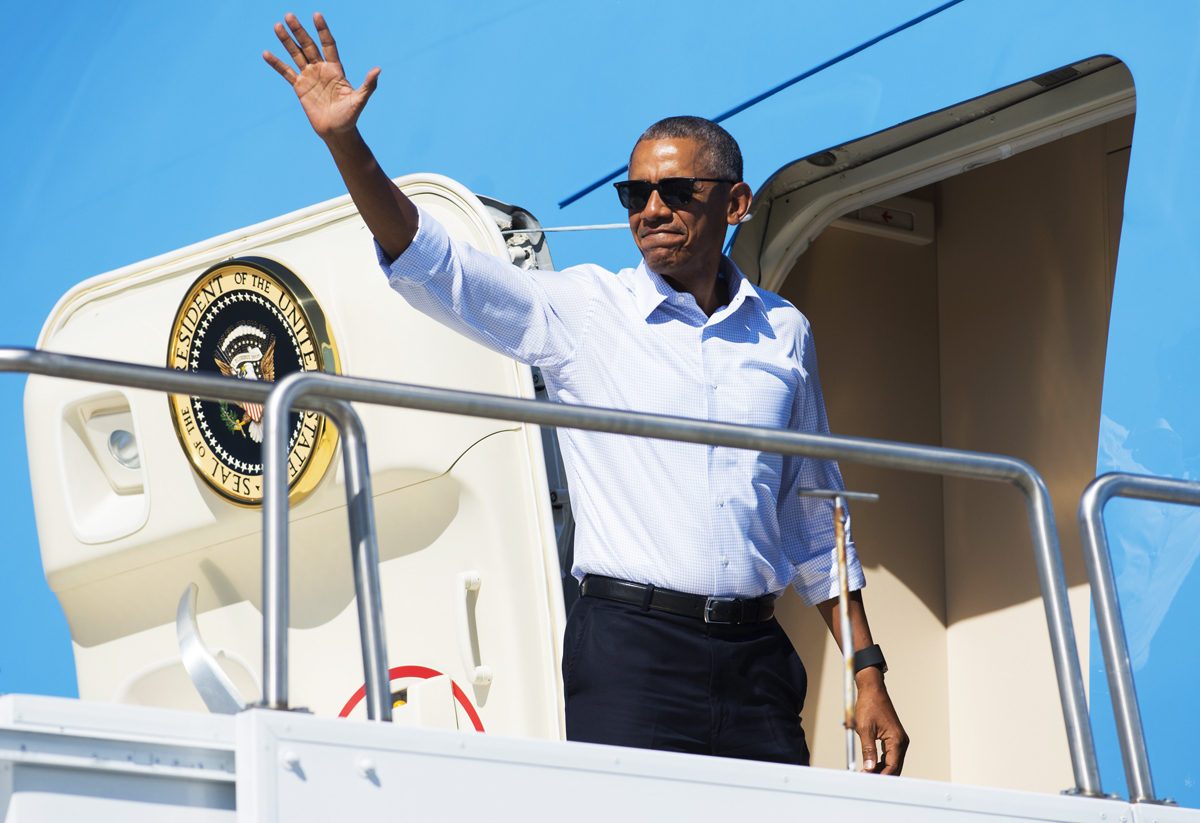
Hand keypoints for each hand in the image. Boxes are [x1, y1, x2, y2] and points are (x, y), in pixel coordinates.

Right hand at [263, 13, 379, 141]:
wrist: (336, 132)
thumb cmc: (350, 117)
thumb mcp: (359, 100)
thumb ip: (368, 85)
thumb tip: (378, 69)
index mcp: (335, 69)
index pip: (328, 44)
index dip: (322, 30)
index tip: (317, 15)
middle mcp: (321, 69)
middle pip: (308, 45)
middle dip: (299, 31)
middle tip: (289, 15)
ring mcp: (309, 76)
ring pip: (296, 54)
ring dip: (286, 41)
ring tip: (277, 26)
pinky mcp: (299, 87)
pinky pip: (286, 72)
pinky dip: (276, 63)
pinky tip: (266, 53)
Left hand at [854, 668, 908, 774]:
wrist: (873, 690)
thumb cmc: (869, 705)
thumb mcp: (865, 729)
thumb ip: (867, 750)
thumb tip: (868, 768)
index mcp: (897, 740)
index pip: (891, 766)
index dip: (879, 775)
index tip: (867, 780)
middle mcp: (901, 742)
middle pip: (894, 767)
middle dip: (881, 775)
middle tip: (866, 780)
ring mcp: (899, 740)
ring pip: (892, 762)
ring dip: (881, 769)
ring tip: (866, 774)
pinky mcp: (894, 738)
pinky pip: (890, 755)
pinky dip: (881, 762)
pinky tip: (871, 765)